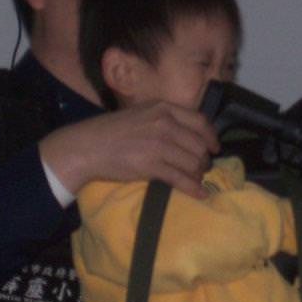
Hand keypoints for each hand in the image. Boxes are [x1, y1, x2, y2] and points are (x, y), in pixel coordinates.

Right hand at [39, 101, 218, 198]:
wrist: (88, 146)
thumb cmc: (112, 130)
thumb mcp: (142, 113)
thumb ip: (165, 118)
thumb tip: (189, 134)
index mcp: (164, 108)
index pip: (200, 121)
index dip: (211, 137)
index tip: (214, 147)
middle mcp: (165, 123)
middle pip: (200, 144)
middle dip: (204, 159)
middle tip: (203, 168)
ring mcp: (159, 144)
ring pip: (193, 162)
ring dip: (198, 174)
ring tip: (196, 179)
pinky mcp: (152, 166)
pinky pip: (181, 179)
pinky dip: (194, 188)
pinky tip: (201, 193)